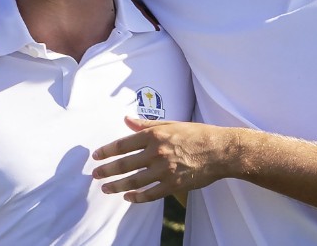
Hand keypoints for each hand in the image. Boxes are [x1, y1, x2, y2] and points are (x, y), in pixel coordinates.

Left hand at [92, 118, 233, 202]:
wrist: (220, 150)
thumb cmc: (197, 134)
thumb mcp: (171, 124)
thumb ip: (146, 125)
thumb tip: (126, 120)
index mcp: (155, 135)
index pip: (124, 144)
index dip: (107, 151)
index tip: (96, 156)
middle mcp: (157, 152)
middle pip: (124, 164)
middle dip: (107, 170)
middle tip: (95, 175)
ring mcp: (164, 170)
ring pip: (134, 181)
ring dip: (117, 186)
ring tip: (106, 189)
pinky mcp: (173, 184)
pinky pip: (150, 194)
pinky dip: (138, 197)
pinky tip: (129, 197)